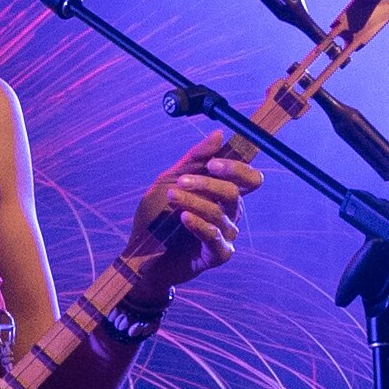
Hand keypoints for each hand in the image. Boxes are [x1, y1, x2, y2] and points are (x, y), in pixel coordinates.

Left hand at [126, 130, 261, 299]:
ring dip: (193, 201)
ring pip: (219, 213)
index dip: (237, 169)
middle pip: (233, 193)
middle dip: (206, 184)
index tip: (212, 163)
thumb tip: (219, 134)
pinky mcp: (218, 255)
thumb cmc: (158, 216)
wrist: (140, 253)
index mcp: (223, 194)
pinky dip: (198, 224)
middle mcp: (229, 213)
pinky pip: (214, 237)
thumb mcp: (170, 181)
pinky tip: (183, 218)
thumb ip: (194, 159)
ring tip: (172, 198)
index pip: (248, 179)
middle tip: (181, 182)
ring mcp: (226, 235)